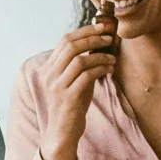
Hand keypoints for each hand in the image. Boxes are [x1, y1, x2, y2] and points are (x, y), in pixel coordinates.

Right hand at [39, 21, 117, 159]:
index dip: (84, 30)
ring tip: (112, 57)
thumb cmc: (71, 106)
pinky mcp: (68, 98)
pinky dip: (100, 69)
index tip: (102, 26)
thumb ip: (80, 64)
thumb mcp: (73, 81)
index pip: (64, 40)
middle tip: (109, 37)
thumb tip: (99, 44)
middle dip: (93, 38)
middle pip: (70, 46)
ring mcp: (57, 87)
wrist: (62, 133)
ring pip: (79, 60)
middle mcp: (49, 75)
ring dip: (100, 55)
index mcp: (48, 68)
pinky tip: (109, 69)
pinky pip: (86, 76)